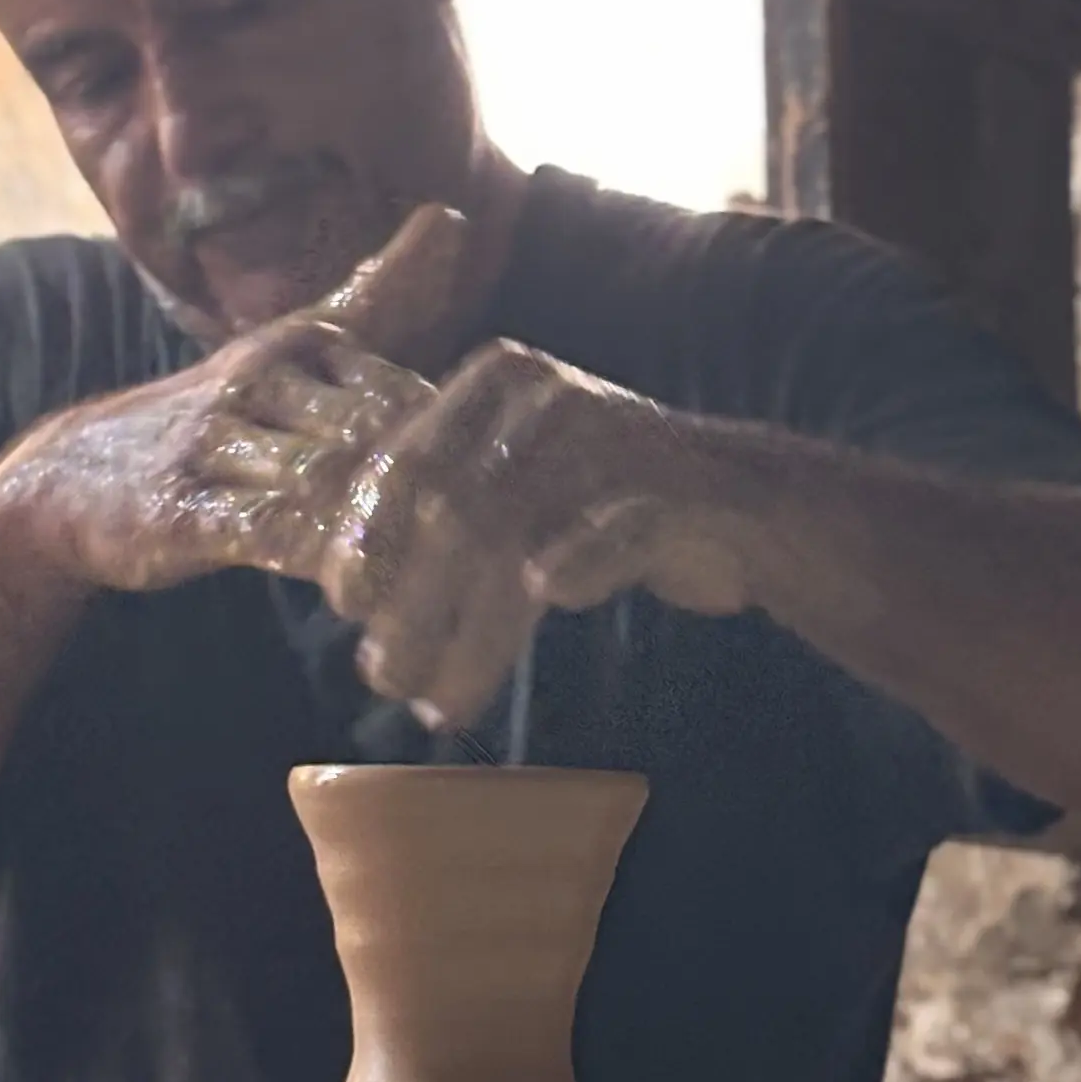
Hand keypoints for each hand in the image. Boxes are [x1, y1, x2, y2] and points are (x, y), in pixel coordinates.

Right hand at [16, 204, 470, 599]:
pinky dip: (325, 562)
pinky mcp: (183, 511)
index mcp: (300, 345)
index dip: (472, 441)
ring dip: (398, 530)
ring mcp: (218, 447)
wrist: (76, 477)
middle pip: (376, 434)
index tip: (526, 484)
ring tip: (466, 571)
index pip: (408, 391)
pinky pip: (268, 533)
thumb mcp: (296, 345)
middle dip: (447, 487)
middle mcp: (260, 384)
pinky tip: (373, 593)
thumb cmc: (215, 418)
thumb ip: (379, 295)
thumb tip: (451, 216)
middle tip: (514, 538)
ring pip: (328, 482)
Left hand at [297, 337, 760, 732]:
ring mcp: (613, 434)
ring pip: (521, 534)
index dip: (369, 535)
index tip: (345, 606)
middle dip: (414, 603)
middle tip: (386, 677)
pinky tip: (551, 601)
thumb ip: (439, 515)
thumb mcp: (511, 489)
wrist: (737, 504)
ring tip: (443, 699)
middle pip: (456, 506)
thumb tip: (343, 594)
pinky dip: (583, 564)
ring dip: (474, 630)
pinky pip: (618, 529)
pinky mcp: (675, 485)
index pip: (408, 461)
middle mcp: (545, 395)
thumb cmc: (598, 505)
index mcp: (494, 382)